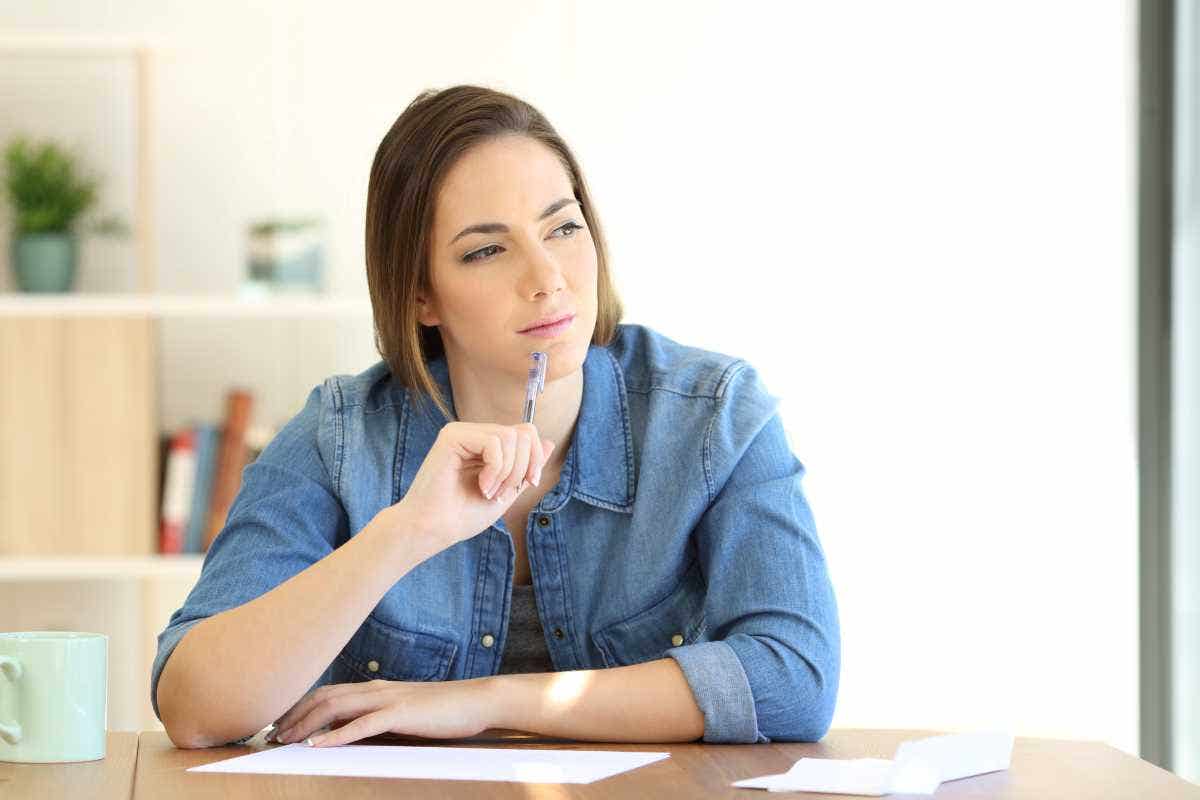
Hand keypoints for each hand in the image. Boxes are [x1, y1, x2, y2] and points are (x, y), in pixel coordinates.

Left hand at [269, 678, 494, 746]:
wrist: (478, 700)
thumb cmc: (443, 710)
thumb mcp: (404, 712)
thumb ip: (378, 717)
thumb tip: (350, 731)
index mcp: (376, 688)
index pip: (328, 692)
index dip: (299, 707)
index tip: (279, 725)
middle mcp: (377, 689)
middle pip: (324, 696)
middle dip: (293, 715)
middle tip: (270, 735)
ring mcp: (389, 699)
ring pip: (337, 707)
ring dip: (307, 724)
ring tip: (285, 740)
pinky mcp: (402, 713)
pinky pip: (364, 724)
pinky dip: (338, 735)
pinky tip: (319, 747)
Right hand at [392, 421, 554, 551]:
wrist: (433, 530)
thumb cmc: (462, 515)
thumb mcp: (507, 491)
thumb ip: (526, 468)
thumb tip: (550, 442)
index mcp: (486, 445)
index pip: (526, 433)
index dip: (535, 458)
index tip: (529, 483)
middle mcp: (474, 433)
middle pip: (523, 433)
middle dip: (522, 468)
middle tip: (502, 492)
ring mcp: (462, 432)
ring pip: (511, 437)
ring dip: (507, 472)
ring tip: (489, 492)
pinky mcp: (452, 436)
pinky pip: (494, 442)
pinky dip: (495, 469)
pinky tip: (482, 486)